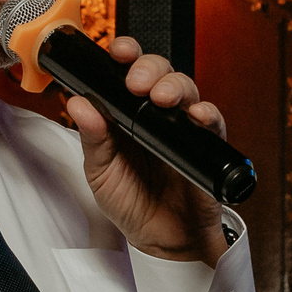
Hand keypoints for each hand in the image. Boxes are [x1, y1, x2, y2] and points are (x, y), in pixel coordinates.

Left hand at [65, 37, 228, 263]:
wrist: (161, 240)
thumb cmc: (131, 202)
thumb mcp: (100, 172)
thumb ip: (92, 138)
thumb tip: (78, 104)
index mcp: (127, 113)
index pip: (128, 71)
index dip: (126, 54)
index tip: (117, 51)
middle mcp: (156, 114)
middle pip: (159, 71)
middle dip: (149, 67)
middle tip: (136, 83)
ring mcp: (182, 127)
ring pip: (186, 89)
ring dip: (174, 86)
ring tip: (162, 98)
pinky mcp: (206, 145)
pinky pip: (213, 121)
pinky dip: (206, 114)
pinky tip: (196, 116)